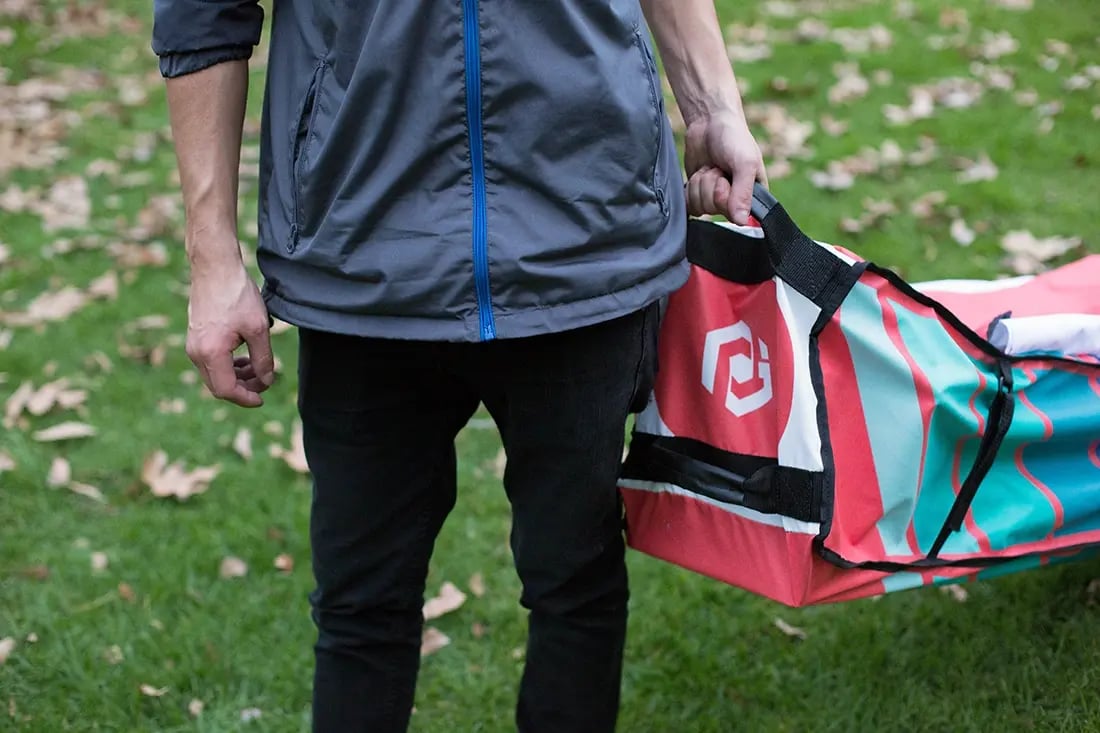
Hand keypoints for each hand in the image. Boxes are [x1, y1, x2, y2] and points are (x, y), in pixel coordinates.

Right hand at [186, 253, 274, 407]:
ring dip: (237, 378)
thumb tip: (267, 380)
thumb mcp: (258, 328)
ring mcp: (192, 345)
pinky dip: (228, 366)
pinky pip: (210, 363)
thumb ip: (263, 358)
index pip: (226, 390)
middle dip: (243, 389)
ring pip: (214, 376)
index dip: (246, 398)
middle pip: (218, 387)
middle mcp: (196, 353)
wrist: (215, 267)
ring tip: (258, 369)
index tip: (263, 397)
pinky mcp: (195, 338)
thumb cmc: (237, 294)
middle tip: (265, 381)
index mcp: (210, 353)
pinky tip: (245, 359)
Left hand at [683, 108, 766, 224]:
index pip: (738, 216)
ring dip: (700, 184)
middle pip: (715, 210)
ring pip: (700, 207)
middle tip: (718, 168)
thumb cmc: (734, 138)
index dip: (726, 198)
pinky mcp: (698, 195)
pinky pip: (689, 204)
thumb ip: (744, 193)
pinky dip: (690, 187)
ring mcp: (715, 199)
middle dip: (711, 186)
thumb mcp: (745, 163)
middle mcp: (735, 201)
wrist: (710, 122)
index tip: (725, 180)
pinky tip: (699, 173)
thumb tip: (741, 222)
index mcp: (753, 196)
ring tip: (710, 168)